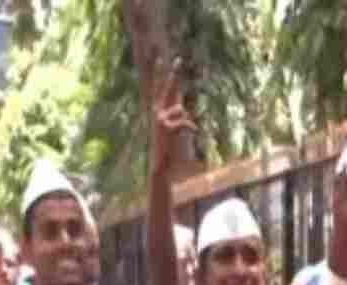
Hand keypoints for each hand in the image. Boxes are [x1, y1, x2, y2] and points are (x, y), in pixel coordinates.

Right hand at [150, 60, 196, 176]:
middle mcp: (156, 110)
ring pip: (181, 109)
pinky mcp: (166, 127)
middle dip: (173, 73)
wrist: (160, 164)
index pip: (159, 87)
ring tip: (176, 133)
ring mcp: (160, 117)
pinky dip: (190, 128)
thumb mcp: (172, 127)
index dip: (160, 73)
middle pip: (168, 88)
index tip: (161, 58)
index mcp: (158, 109)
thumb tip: (184, 108)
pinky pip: (185, 122)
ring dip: (184, 121)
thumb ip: (177, 115)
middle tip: (178, 58)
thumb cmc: (167, 145)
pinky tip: (190, 133)